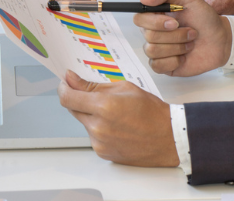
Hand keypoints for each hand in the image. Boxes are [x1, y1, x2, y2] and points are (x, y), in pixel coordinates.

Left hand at [58, 70, 178, 166]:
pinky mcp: (103, 153)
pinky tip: (117, 128)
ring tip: (115, 115)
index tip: (65, 83)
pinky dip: (100, 130)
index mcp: (103, 106)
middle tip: (95, 96)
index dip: (64, 88)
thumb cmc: (152, 112)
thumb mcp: (125, 88)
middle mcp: (98, 127)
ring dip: (92, 116)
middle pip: (73, 110)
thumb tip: (72, 79)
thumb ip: (94, 85)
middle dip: (80, 100)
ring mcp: (99, 142)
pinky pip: (93, 136)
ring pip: (84, 123)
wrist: (169, 138)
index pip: (67, 98)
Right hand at [134, 0, 232, 75]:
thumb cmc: (204, 18)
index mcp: (155, 16)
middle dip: (175, 35)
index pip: (139, 18)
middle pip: (149, 35)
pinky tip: (184, 57)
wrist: (221, 40)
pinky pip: (157, 65)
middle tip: (191, 32)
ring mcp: (157, 50)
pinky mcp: (163, 65)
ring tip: (190, 43)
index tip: (174, 21)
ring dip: (177, 47)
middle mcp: (153, 32)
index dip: (154, 22)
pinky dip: (174, 61)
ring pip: (153, 50)